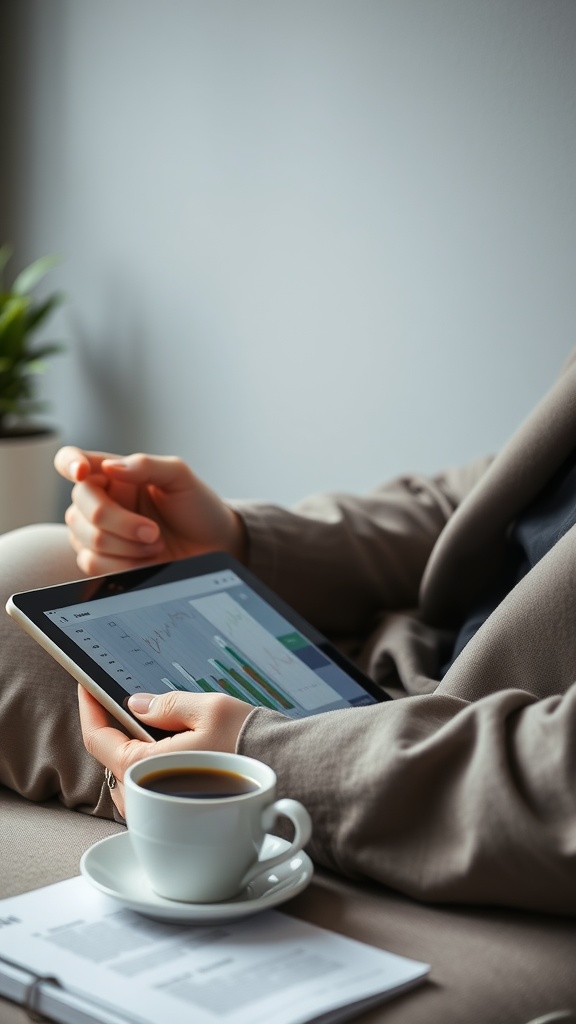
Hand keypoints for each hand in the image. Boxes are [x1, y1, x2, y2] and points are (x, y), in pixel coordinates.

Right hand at [55, 446, 246, 575]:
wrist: (214, 547)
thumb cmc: (198, 508)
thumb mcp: (180, 478)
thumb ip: (146, 466)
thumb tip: (111, 467)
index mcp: (113, 474)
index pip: (73, 460)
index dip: (69, 463)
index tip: (81, 472)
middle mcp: (100, 501)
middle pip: (79, 509)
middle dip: (118, 522)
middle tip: (154, 530)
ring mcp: (98, 533)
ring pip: (84, 539)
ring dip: (125, 546)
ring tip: (155, 544)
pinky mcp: (103, 562)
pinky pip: (92, 564)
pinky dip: (123, 565)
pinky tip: (146, 560)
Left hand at [78, 687, 254, 818]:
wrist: (288, 778)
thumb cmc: (249, 745)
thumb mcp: (208, 708)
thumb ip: (167, 704)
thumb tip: (137, 704)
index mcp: (144, 768)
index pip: (97, 738)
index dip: (89, 707)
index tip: (86, 686)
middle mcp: (146, 797)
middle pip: (111, 760)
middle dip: (115, 731)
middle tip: (125, 705)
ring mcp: (160, 814)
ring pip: (128, 781)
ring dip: (131, 756)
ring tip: (150, 730)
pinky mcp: (178, 821)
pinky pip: (148, 796)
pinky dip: (149, 776)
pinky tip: (170, 758)